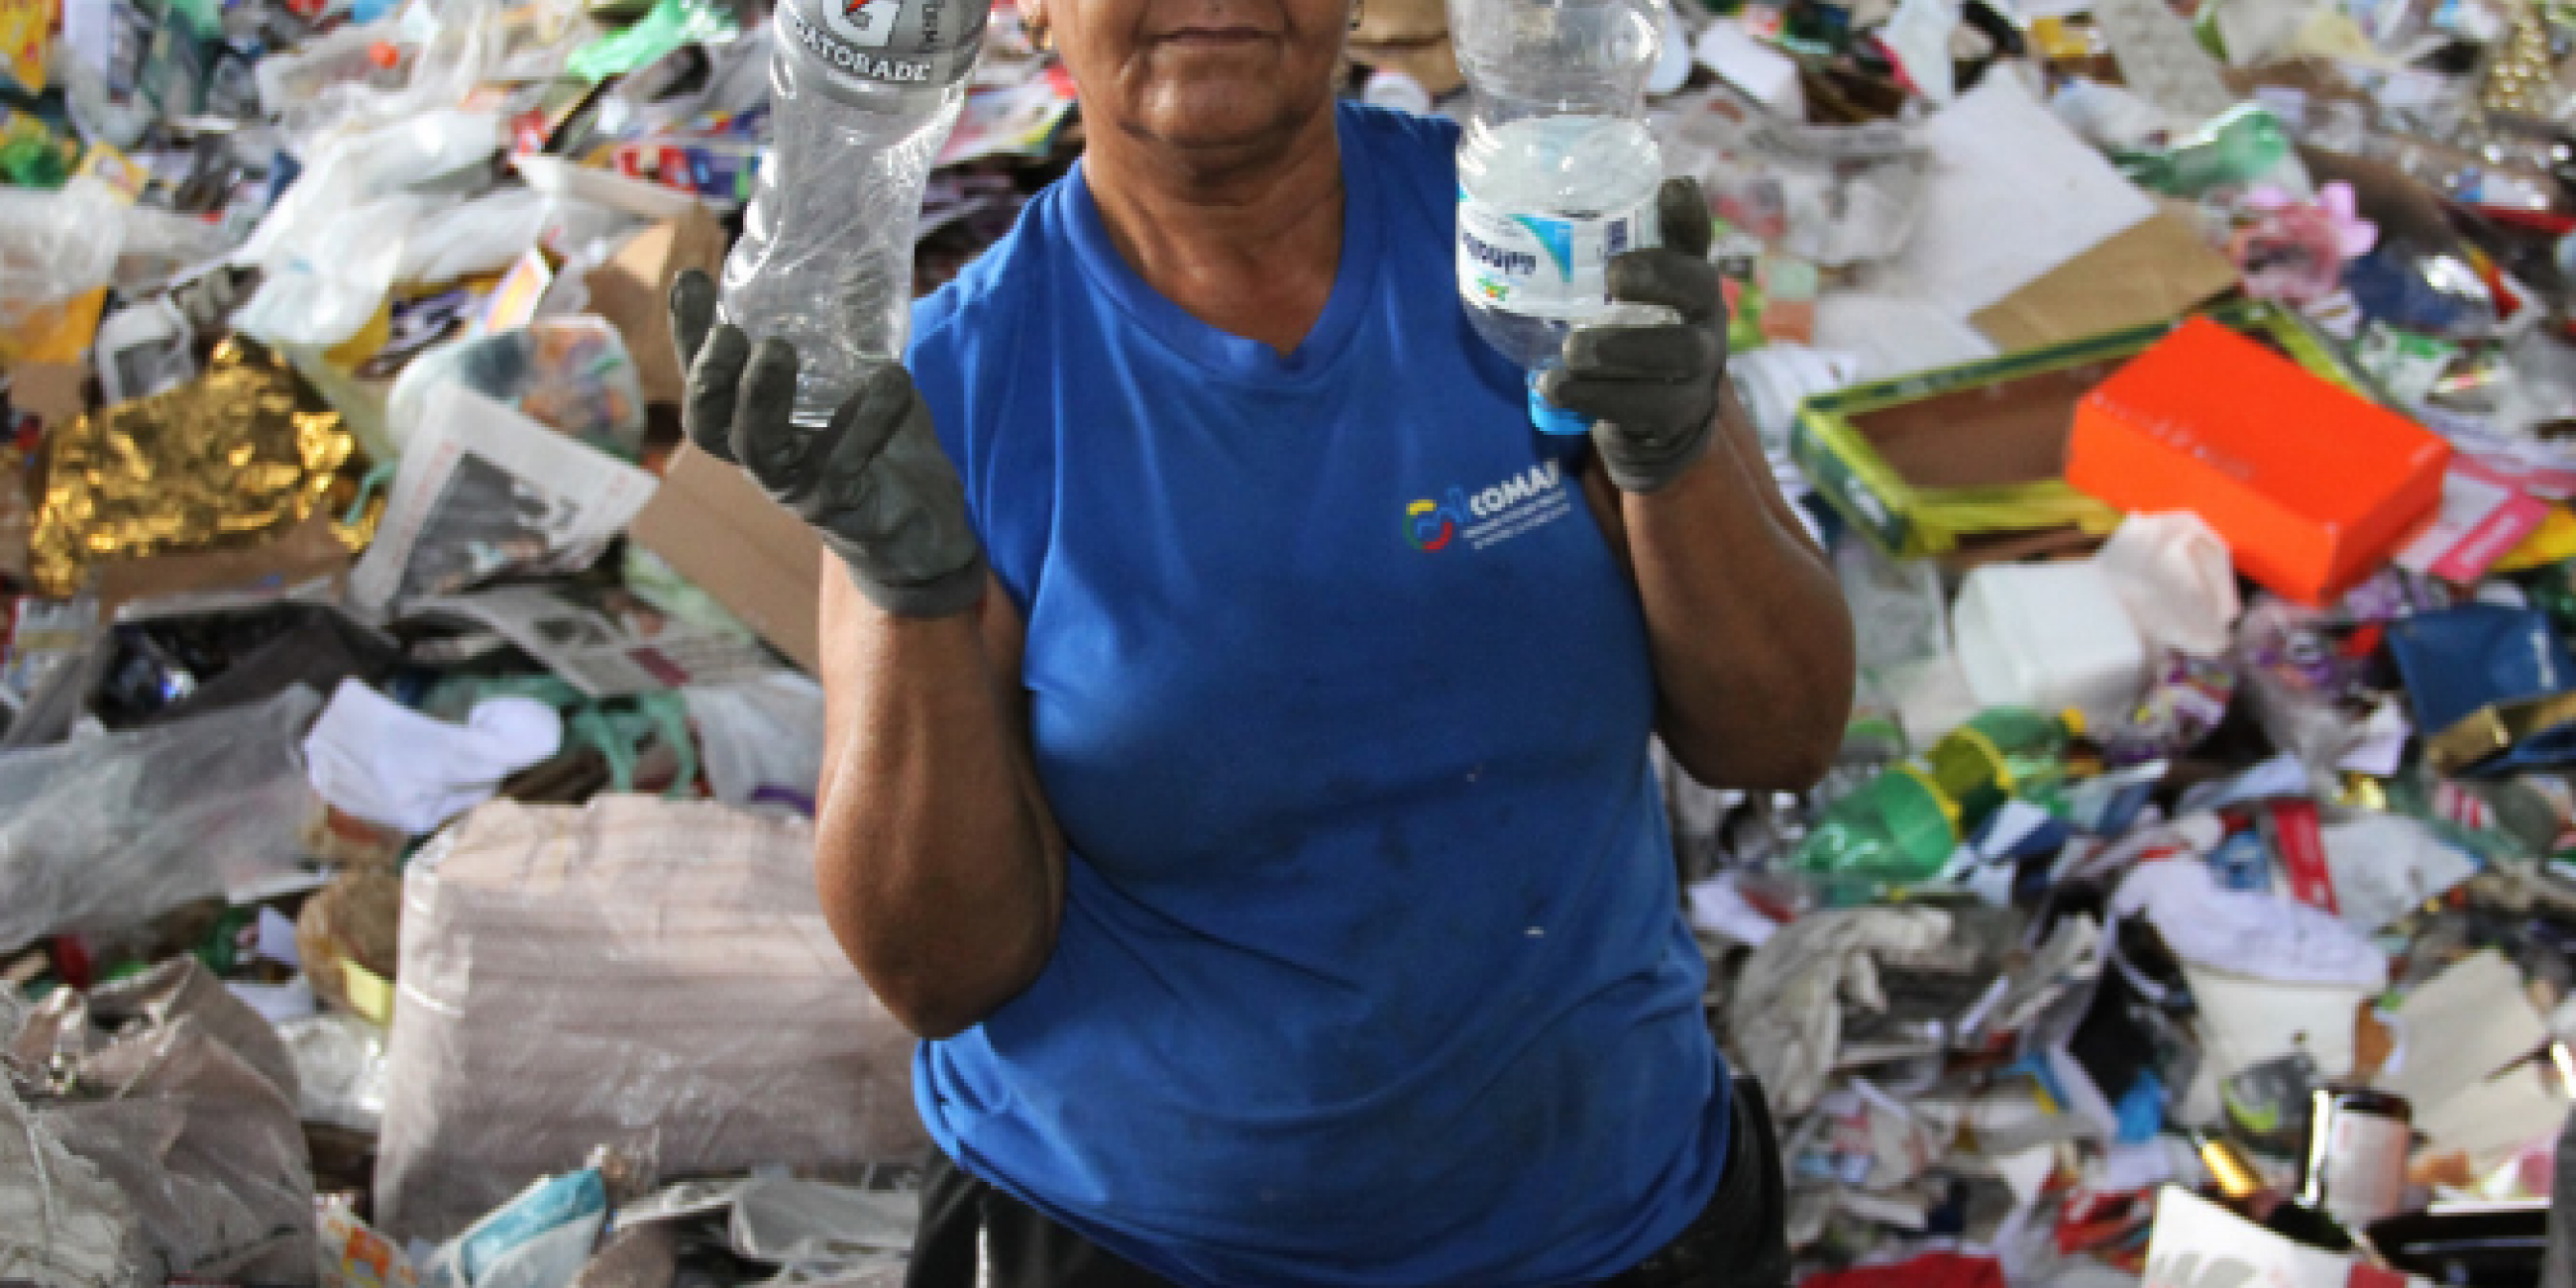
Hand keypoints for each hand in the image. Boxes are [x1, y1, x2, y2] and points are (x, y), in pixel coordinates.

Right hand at [670, 268, 986, 618]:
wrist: (923, 529)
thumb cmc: (885, 449)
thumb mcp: (865, 382)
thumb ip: (855, 335)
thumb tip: (865, 256)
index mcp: (753, 425)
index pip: (704, 379)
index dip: (689, 333)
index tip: (692, 277)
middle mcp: (763, 459)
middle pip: (708, 424)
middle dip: (709, 376)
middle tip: (731, 334)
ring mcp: (797, 487)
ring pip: (757, 448)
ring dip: (761, 396)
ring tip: (779, 349)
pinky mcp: (842, 505)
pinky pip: (844, 463)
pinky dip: (869, 421)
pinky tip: (893, 379)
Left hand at [1541, 177, 1727, 494]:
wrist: (1663, 424)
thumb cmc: (1644, 338)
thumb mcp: (1643, 293)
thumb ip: (1631, 247)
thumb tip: (1607, 185)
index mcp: (1696, 289)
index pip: (1699, 246)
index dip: (1689, 217)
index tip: (1669, 188)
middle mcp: (1706, 328)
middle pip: (1697, 294)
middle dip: (1654, 281)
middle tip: (1609, 279)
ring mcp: (1694, 378)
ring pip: (1668, 357)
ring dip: (1613, 350)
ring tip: (1570, 349)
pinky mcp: (1669, 419)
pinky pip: (1635, 407)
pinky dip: (1588, 396)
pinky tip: (1553, 386)